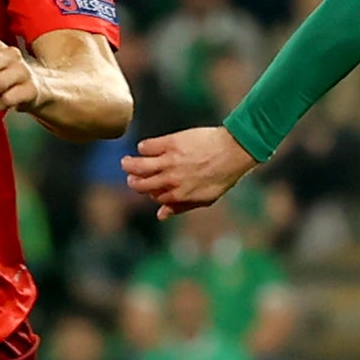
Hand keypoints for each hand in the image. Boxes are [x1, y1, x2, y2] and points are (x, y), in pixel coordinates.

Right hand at [121, 127, 258, 218]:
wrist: (233, 151)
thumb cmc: (222, 176)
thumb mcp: (205, 199)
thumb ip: (181, 207)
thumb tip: (160, 215)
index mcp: (178, 194)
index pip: (153, 196)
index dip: (150, 193)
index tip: (151, 188)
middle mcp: (170, 179)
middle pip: (140, 184)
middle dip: (133, 182)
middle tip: (131, 177)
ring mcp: (169, 161)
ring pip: (138, 165)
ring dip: (128, 165)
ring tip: (125, 162)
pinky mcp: (170, 143)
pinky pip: (147, 146)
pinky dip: (143, 148)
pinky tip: (145, 148)